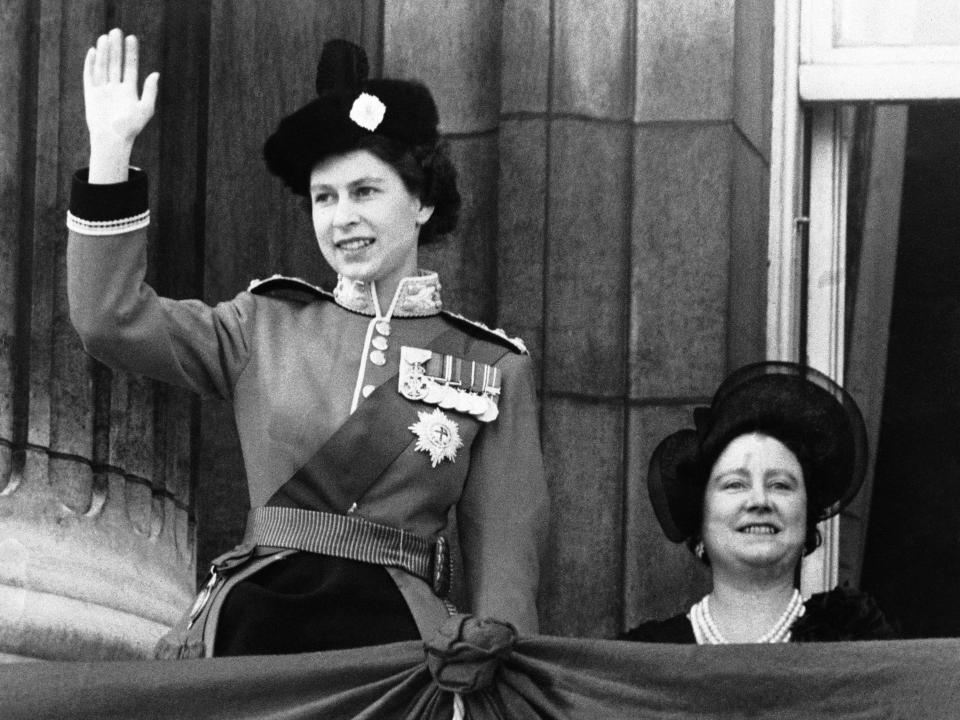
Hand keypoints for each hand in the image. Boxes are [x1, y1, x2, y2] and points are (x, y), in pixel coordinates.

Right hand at [84, 28, 158, 182]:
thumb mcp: (145, 108)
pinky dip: (91, 64)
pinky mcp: (91, 93)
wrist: (112, 139)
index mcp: (129, 91)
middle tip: (117, 31)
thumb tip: (156, 74)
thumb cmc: (131, 127)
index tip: (131, 38)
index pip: (130, 67)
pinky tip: (94, 51)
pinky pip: (90, 75)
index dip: (131, 53)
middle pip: (116, 63)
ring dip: (105, 52)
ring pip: (103, 66)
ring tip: (106, 37)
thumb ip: (150, 91)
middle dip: (117, 48)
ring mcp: (103, 90)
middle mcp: (116, 88)